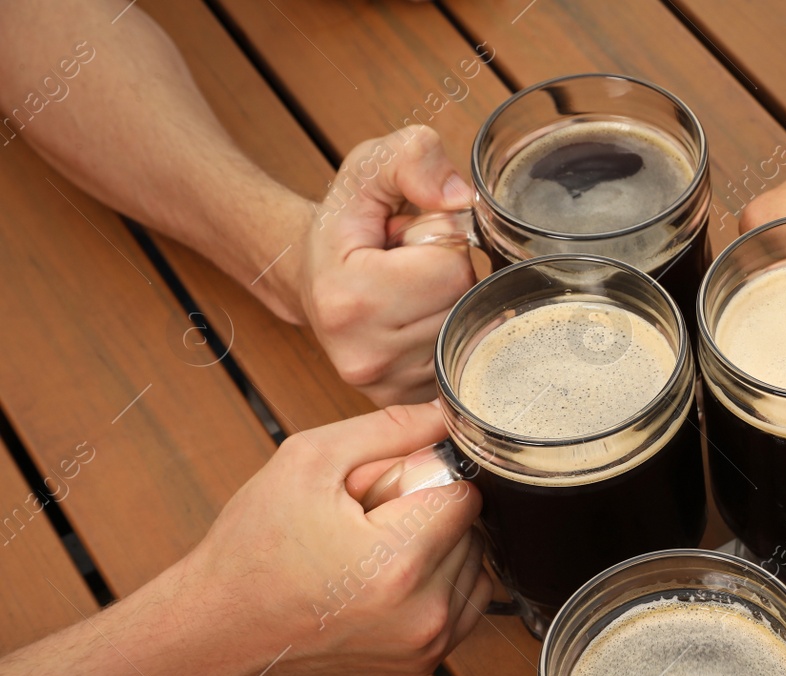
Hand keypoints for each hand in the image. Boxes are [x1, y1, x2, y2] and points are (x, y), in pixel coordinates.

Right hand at [174, 402, 490, 675]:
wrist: (220, 628)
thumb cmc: (254, 547)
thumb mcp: (308, 461)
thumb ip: (389, 430)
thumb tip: (447, 416)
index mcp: (398, 561)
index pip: (466, 494)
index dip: (428, 479)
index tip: (387, 490)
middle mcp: (423, 611)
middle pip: (473, 531)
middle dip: (430, 515)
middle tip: (371, 523)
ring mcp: (428, 644)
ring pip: (475, 567)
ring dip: (441, 550)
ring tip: (377, 553)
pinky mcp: (426, 663)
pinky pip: (464, 605)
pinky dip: (439, 585)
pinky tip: (388, 580)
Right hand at [300, 126, 477, 405]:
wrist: (311, 278)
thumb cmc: (344, 227)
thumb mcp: (368, 169)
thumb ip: (412, 159)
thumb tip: (459, 198)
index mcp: (351, 300)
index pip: (451, 266)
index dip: (440, 240)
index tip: (405, 241)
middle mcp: (366, 356)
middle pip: (464, 300)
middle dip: (449, 274)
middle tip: (409, 268)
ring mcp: (388, 387)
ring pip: (469, 328)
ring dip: (451, 303)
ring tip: (411, 292)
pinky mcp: (408, 401)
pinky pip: (465, 359)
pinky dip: (453, 334)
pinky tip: (420, 320)